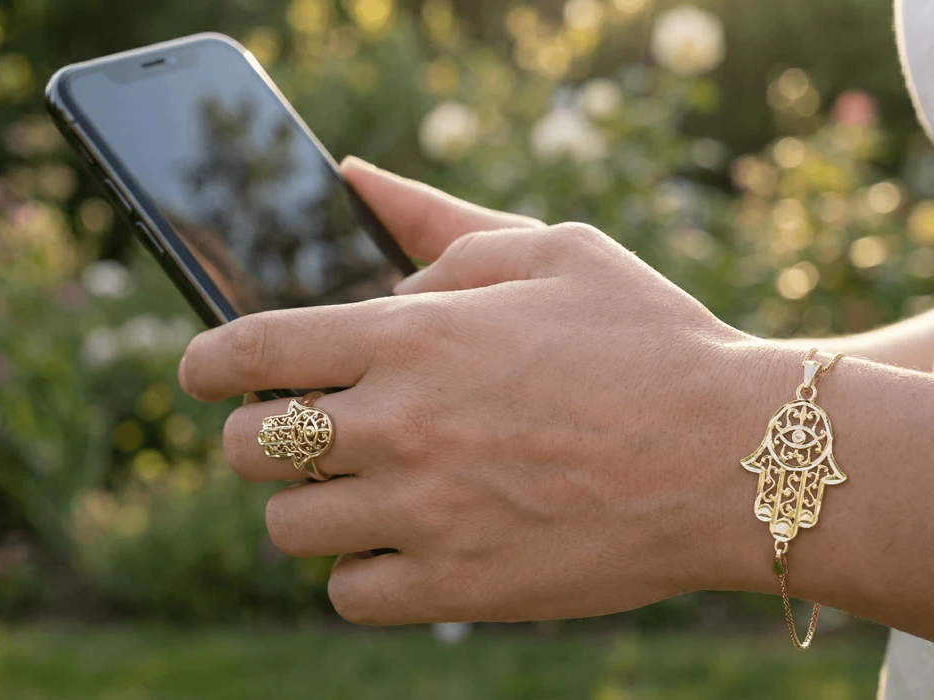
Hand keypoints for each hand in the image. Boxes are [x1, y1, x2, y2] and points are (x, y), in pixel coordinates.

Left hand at [179, 158, 761, 623]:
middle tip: (298, 432)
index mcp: (414, 337)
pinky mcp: (459, 588)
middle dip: (254, 437)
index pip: (250, 348)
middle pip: (249, 448)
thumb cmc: (651, 342)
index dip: (201, 362)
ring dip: (309, 506)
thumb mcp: (554, 249)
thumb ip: (440, 222)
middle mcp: (400, 426)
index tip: (195, 374)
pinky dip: (359, 573)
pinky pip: (349, 595)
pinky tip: (402, 545)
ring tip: (362, 490)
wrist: (738, 458)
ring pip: (289, 528)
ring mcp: (424, 514)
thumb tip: (355, 185)